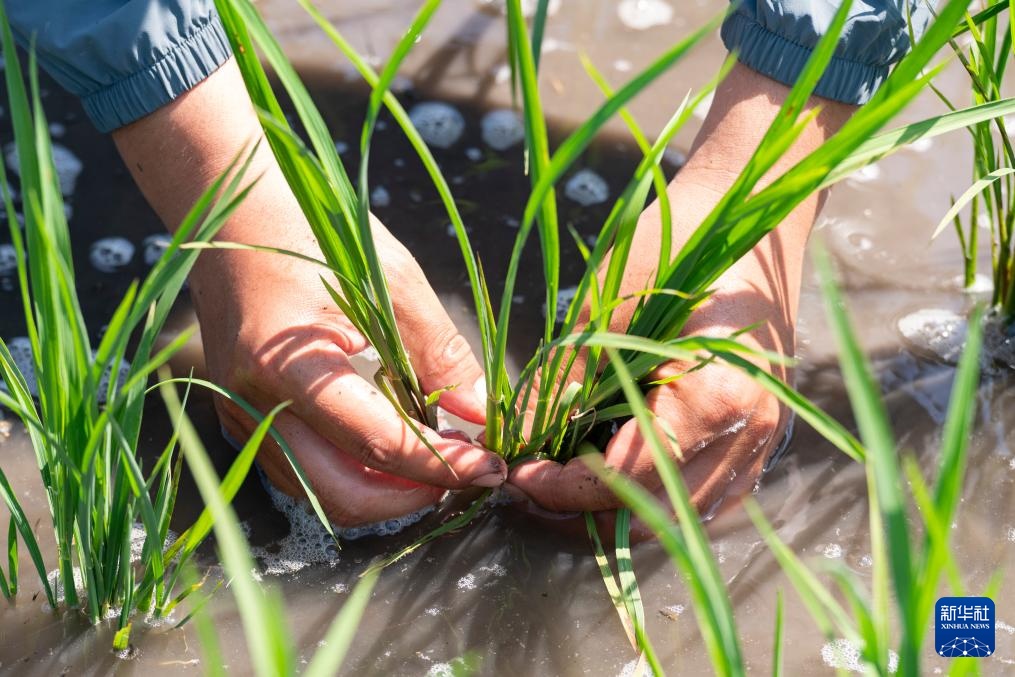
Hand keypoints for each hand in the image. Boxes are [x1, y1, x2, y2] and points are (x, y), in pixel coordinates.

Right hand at [113, 60, 504, 526]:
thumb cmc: (315, 232)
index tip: (491, 467)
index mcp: (289, 365)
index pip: (376, 443)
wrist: (233, 213)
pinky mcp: (243, 417)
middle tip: (464, 473)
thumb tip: (483, 412)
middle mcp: (254, 404)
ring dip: (384, 491)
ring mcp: (241, 416)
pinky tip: (392, 447)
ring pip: (319, 493)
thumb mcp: (392, 281)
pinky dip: (353, 474)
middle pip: (341, 494)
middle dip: (412, 496)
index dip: (441, 465)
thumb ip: (440, 352)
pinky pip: (302, 472)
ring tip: (436, 460)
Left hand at [507, 64, 853, 537]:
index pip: (629, 478)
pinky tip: (613, 462)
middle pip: (656, 507)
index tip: (518, 474)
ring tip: (565, 475)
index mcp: (720, 401)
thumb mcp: (607, 310)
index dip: (566, 488)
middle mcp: (752, 434)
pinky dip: (656, 486)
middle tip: (533, 480)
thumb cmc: (677, 244)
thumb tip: (515, 438)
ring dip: (620, 503)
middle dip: (587, 506)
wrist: (747, 210)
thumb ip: (563, 383)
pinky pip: (706, 486)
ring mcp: (764, 437)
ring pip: (683, 507)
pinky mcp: (759, 429)